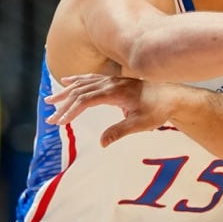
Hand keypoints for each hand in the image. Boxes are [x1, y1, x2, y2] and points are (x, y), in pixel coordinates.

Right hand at [45, 74, 176, 145]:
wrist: (172, 96)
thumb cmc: (158, 110)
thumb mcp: (141, 123)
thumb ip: (120, 131)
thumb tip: (102, 143)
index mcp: (115, 92)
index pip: (86, 100)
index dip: (71, 111)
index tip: (60, 123)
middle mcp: (111, 83)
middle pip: (81, 92)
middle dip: (64, 105)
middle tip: (50, 119)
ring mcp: (112, 80)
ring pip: (84, 84)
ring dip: (66, 93)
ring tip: (50, 101)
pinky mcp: (115, 81)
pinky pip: (91, 79)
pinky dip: (77, 81)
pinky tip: (67, 82)